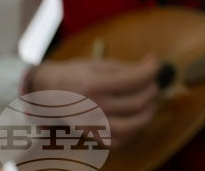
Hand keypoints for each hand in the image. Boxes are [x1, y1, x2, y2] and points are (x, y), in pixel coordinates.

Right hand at [30, 54, 159, 149]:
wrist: (47, 92)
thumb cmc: (75, 74)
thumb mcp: (99, 64)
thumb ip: (127, 67)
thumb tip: (153, 63)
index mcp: (94, 85)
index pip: (134, 80)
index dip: (152, 71)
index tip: (157, 66)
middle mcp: (93, 107)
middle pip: (136, 103)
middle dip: (152, 90)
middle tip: (153, 83)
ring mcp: (92, 124)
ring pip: (131, 126)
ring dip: (148, 114)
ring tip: (151, 104)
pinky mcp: (91, 135)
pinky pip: (118, 141)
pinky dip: (133, 133)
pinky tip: (137, 120)